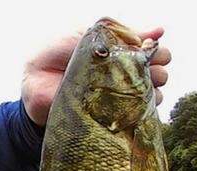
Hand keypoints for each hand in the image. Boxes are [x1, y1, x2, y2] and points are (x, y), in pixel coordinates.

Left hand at [22, 26, 171, 126]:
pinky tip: (130, 101)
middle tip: (140, 67)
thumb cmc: (58, 53)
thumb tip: (160, 29)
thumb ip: (122, 32)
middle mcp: (125, 73)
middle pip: (161, 70)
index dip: (156, 49)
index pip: (156, 49)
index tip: (147, 49)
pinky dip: (140, 108)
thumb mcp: (90, 35)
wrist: (35, 81)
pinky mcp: (111, 115)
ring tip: (133, 84)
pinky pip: (139, 114)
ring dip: (150, 87)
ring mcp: (120, 95)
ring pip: (155, 92)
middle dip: (156, 67)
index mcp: (123, 52)